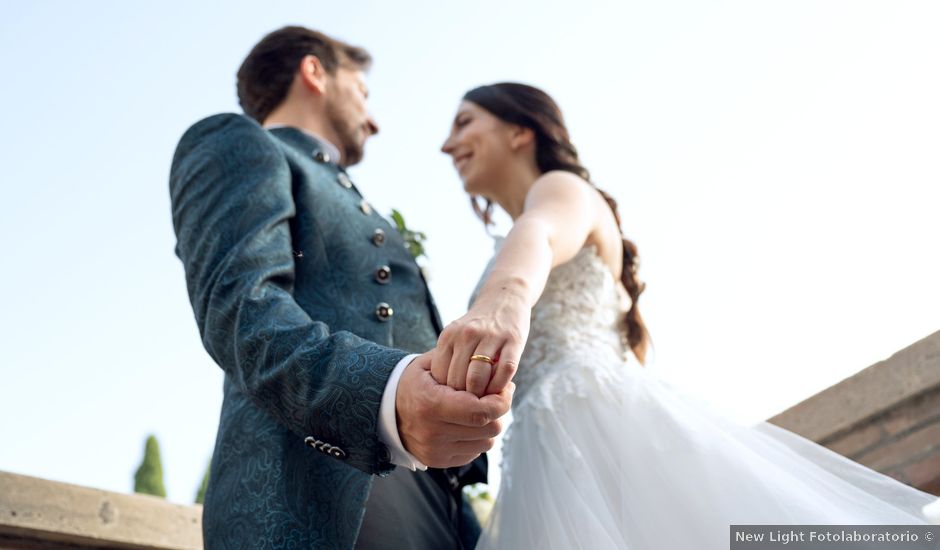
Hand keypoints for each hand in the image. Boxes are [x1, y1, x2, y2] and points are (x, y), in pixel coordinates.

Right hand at [396, 352, 513, 467]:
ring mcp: (436, 451)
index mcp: (432, 405)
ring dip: (489, 425)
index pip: (482, 410)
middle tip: (495, 396)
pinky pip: (474, 452)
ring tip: (478, 409)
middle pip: (490, 428)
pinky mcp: (439, 461)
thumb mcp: (431, 364)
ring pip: (487, 442)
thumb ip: (463, 364)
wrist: (385, 410)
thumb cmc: (414, 382)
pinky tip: (465, 423)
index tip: (506, 388)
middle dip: (499, 411)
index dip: (502, 400)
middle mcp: (434, 432)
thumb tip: (498, 367)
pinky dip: (476, 437)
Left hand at [430, 287, 528, 396]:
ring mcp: (490, 337)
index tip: (455, 402)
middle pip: (458, 380)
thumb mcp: (456, 337)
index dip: (447, 394)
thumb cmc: (478, 328)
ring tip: (484, 399)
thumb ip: (449, 361)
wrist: (504, 299)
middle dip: (464, 398)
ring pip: (477, 378)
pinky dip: (500, 385)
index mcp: (448, 336)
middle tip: (471, 407)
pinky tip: (500, 388)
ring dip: (481, 395)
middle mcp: (466, 335)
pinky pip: (504, 371)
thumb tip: (443, 399)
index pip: (440, 376)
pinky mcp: (513, 340)